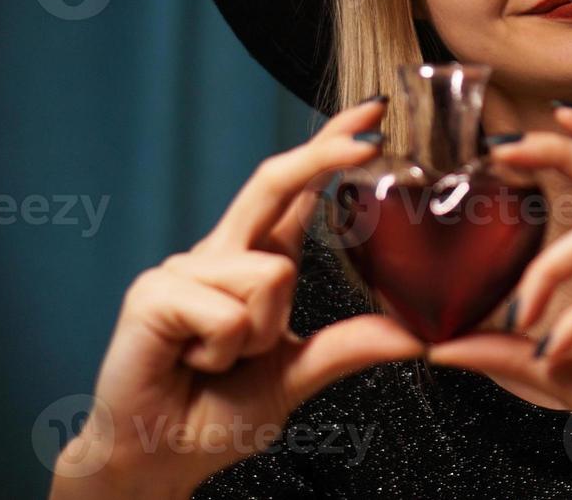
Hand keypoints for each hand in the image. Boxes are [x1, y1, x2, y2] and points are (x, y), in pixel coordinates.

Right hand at [50, 97, 424, 499]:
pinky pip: (229, 312)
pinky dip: (225, 351)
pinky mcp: (156, 292)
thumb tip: (415, 333)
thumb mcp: (295, 376)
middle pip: (274, 184)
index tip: (371, 113)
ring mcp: (185, 268)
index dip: (329, 147)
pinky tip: (193, 363)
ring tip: (222, 363)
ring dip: (259, 335)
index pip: (296, 192)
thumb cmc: (214, 414)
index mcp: (256, 262)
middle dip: (324, 156)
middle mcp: (221, 253)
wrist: (156, 458)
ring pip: (270, 274)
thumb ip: (347, 347)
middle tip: (372, 136)